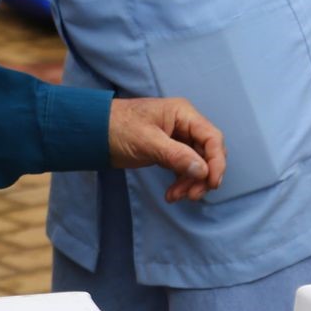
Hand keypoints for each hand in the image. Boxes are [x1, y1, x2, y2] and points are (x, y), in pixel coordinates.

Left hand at [106, 97, 225, 203]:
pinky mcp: (169, 151)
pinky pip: (185, 168)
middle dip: (203, 176)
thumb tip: (203, 171)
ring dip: (191, 183)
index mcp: (182, 113)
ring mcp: (177, 138)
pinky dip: (182, 182)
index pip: (212, 137)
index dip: (217, 161)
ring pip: (198, 164)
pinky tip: (172, 194)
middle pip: (208, 153)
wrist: (93, 131)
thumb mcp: (147, 141)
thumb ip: (176, 155)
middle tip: (192, 195)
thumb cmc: (117, 127)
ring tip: (176, 197)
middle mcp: (184, 124)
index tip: (212, 183)